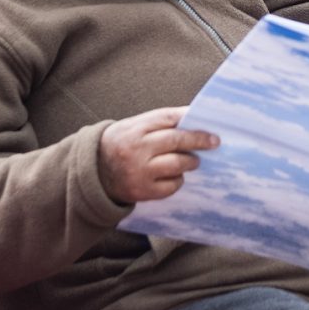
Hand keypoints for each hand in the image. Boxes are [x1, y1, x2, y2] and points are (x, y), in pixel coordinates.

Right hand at [98, 107, 218, 204]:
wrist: (94, 172)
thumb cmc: (120, 144)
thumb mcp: (133, 126)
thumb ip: (158, 123)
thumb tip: (192, 120)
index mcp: (135, 128)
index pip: (167, 118)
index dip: (190, 119)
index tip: (208, 124)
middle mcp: (137, 149)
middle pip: (176, 140)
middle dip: (199, 140)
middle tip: (214, 142)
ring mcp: (139, 171)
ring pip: (177, 164)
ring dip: (190, 162)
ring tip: (193, 161)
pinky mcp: (142, 191)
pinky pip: (171, 186)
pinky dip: (178, 180)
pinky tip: (175, 176)